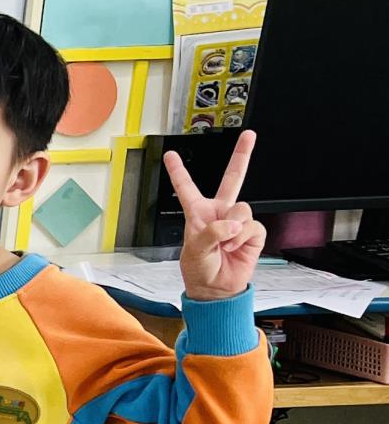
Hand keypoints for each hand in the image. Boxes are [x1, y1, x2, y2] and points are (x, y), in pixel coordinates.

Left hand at [168, 130, 262, 301]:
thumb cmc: (199, 269)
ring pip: (242, 210)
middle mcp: (219, 213)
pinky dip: (243, 238)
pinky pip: (252, 226)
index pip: (187, 188)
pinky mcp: (252, 233)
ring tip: (224, 244)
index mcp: (198, 214)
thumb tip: (232, 224)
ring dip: (233, 229)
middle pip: (232, 179)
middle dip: (242, 155)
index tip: (170, 155)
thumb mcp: (195, 251)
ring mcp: (237, 221)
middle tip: (249, 135)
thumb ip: (211, 233)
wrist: (217, 289)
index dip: (179, 171)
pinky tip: (235, 248)